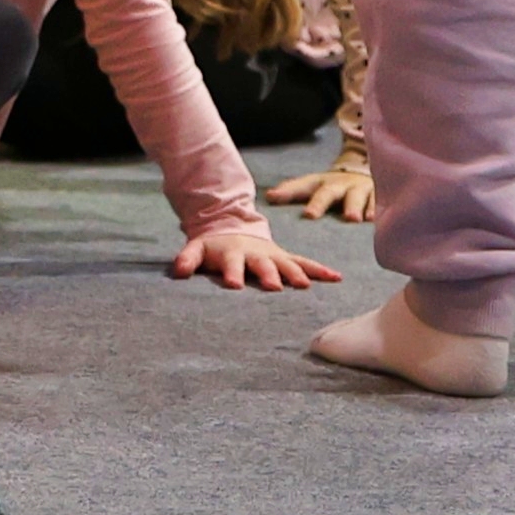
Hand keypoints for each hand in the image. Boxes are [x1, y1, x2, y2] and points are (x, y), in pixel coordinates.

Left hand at [169, 222, 342, 290]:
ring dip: (296, 274)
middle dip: (268, 274)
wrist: (231, 227)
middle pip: (262, 265)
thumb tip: (178, 272)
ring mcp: (273, 255)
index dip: (233, 274)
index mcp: (232, 253)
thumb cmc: (214, 247)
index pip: (232, 265)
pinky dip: (320, 270)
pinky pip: (305, 262)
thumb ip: (187, 259)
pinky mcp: (286, 257)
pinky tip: (337, 277)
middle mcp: (255, 254)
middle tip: (274, 286)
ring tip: (306, 285)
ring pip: (287, 264)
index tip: (234, 285)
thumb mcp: (197, 248)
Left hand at [264, 158, 378, 224]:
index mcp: (321, 182)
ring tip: (352, 219)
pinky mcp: (377, 196)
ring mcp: (360, 189)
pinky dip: (376, 211)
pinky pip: (378, 203)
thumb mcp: (313, 185)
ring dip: (354, 207)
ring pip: (356, 196)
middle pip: (327, 192)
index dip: (287, 192)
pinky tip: (374, 221)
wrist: (364, 174)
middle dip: (319, 203)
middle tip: (309, 215)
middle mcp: (339, 184)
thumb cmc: (332, 187)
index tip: (272, 198)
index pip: (300, 186)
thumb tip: (268, 196)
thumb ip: (292, 191)